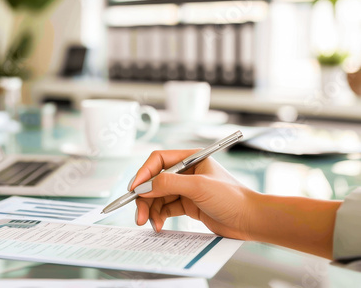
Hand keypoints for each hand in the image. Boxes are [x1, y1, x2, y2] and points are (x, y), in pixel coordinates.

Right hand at [131, 150, 257, 239]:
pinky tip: (158, 225)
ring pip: (158, 197)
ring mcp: (186, 189)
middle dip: (144, 197)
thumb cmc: (233, 198)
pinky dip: (159, 216)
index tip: (134, 189)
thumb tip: (144, 187)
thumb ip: (169, 184)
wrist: (251, 221)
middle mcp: (186, 172)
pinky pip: (166, 208)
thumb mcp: (199, 187)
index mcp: (190, 159)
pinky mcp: (188, 205)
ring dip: (150, 210)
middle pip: (155, 181)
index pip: (158, 160)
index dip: (144, 173)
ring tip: (150, 223)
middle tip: (138, 215)